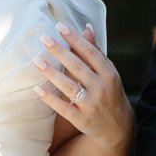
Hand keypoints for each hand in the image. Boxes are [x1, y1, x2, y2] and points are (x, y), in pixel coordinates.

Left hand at [31, 26, 129, 146]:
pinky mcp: (82, 120)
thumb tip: (88, 27)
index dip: (75, 39)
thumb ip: (96, 52)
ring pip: (70, 87)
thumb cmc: (109, 93)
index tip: (60, 27)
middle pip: (78, 68)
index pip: (90, 53)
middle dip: (60, 52)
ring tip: (37, 60)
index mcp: (109, 74)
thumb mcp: (108, 73)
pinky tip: (38, 89)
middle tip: (44, 38)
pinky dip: (51, 99)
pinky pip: (64, 108)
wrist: (118, 128)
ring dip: (52, 73)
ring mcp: (92, 105)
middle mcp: (102, 89)